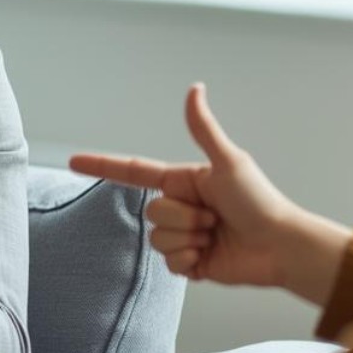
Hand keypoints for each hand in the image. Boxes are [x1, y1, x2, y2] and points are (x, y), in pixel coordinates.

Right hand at [70, 83, 352, 305]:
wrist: (279, 247)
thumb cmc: (260, 201)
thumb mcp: (229, 161)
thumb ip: (203, 128)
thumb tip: (194, 88)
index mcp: (185, 181)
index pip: (134, 172)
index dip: (103, 167)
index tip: (73, 162)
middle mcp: (182, 206)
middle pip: (152, 212)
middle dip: (181, 217)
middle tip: (214, 217)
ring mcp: (185, 235)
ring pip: (157, 240)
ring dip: (187, 239)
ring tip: (215, 235)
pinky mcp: (192, 262)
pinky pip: (170, 264)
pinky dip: (190, 261)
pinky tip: (212, 257)